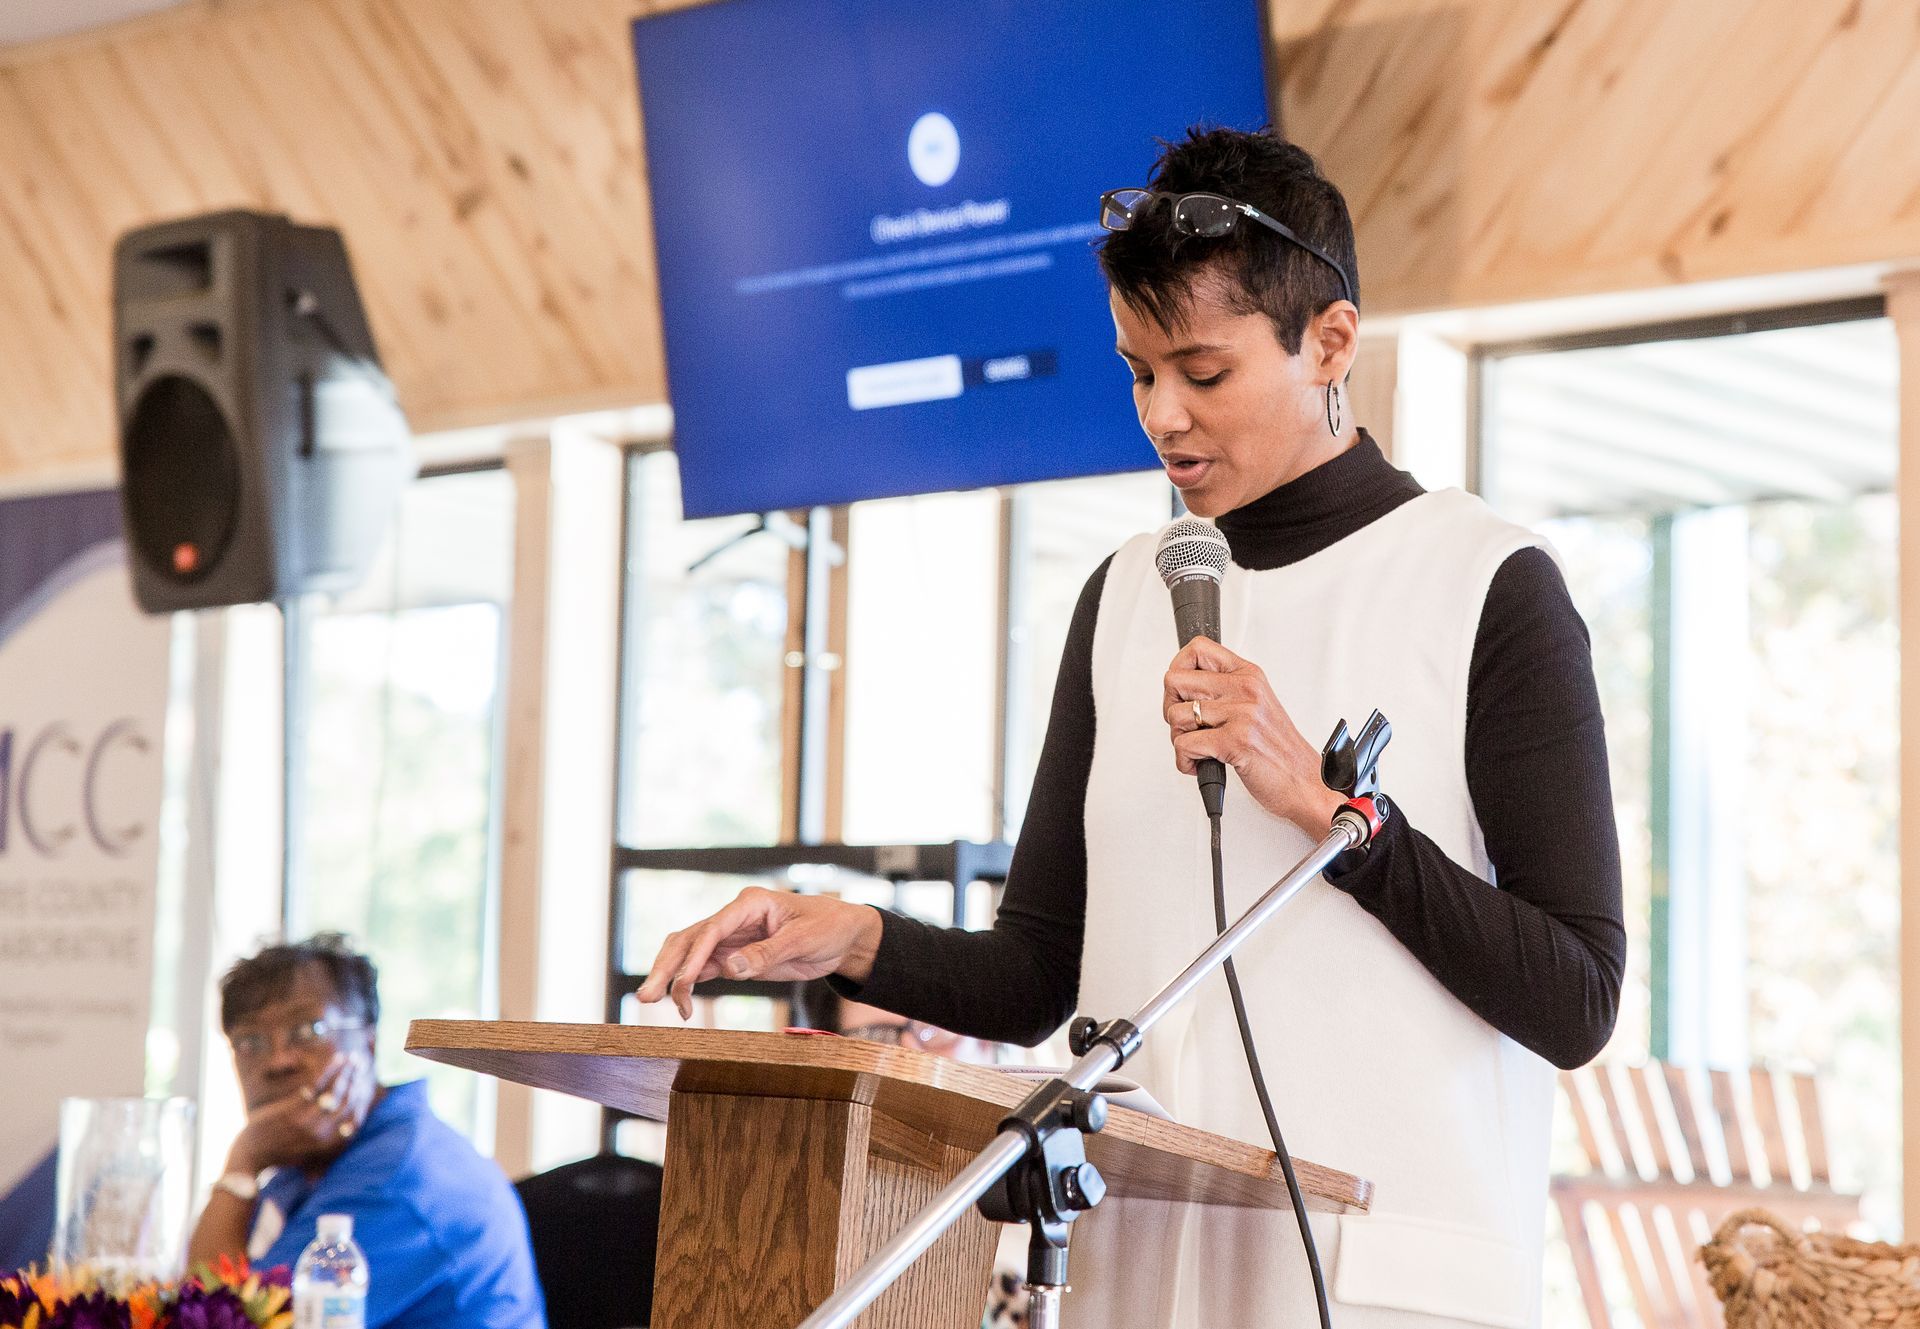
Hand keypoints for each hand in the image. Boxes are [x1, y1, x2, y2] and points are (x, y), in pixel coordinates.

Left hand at [226, 1055, 372, 1174]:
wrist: (250, 1155)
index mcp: (328, 1144)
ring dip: (347, 1071)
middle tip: (362, 1064)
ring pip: (336, 1091)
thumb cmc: (278, 1154)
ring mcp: (308, 1121)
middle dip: (357, 1079)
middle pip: (348, 1101)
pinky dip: (330, 1070)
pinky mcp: (294, 1110)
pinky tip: (337, 1060)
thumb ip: (328, 1141)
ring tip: (353, 1058)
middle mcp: (322, 1132)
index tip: (366, 1082)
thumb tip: (348, 1131)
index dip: (363, 1097)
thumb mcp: (309, 1152)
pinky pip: (318, 1085)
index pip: (354, 1117)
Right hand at [635, 888, 883, 1019]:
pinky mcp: (736, 956)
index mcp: (750, 903)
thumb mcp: (803, 940)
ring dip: (670, 976)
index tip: (682, 982)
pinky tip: (679, 1005)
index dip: (694, 956)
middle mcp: (734, 917)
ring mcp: (732, 937)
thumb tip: (731, 969)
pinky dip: (688, 984)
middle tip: (647, 996)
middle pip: (689, 939)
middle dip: (667, 966)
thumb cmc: (828, 927)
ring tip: (650, 1001)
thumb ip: (767, 954)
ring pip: (690, 953)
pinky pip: (704, 968)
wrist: (845, 936)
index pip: (712, 928)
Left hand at [1163, 637, 1344, 831]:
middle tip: (1185, 725)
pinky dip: (1185, 761)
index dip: (1178, 668)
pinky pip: (1184, 745)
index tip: (1182, 691)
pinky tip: (1199, 764)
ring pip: (1175, 714)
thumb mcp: (1257, 706)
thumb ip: (1226, 691)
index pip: (1198, 648)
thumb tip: (1184, 687)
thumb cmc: (1279, 750)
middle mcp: (1245, 690)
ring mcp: (1241, 714)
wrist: (1305, 782)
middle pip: (1175, 680)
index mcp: (1249, 675)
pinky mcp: (1234, 742)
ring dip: (1178, 737)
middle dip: (1171, 707)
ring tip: (1197, 747)